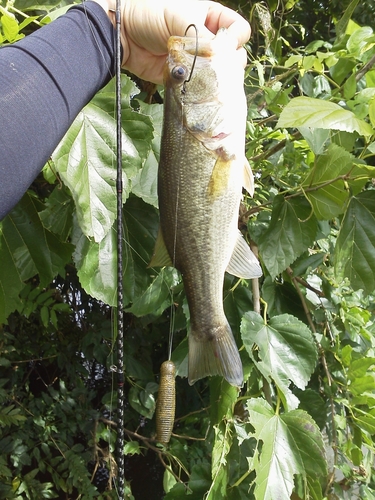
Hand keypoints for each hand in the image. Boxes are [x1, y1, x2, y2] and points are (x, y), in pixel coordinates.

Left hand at [94, 0, 250, 83]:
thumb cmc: (150, 15)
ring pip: (220, 73)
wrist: (123, 35)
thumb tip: (223, 56)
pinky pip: (201, 85)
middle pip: (233, 54)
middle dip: (229, 61)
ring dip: (216, 76)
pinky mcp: (186, 76)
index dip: (235, 38)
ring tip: (205, 75)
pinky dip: (202, 87)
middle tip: (216, 65)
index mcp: (210, 17)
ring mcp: (196, 59)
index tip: (224, 46)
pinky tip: (195, 84)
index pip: (237, 29)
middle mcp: (206, 39)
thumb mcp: (181, 16)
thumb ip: (205, 36)